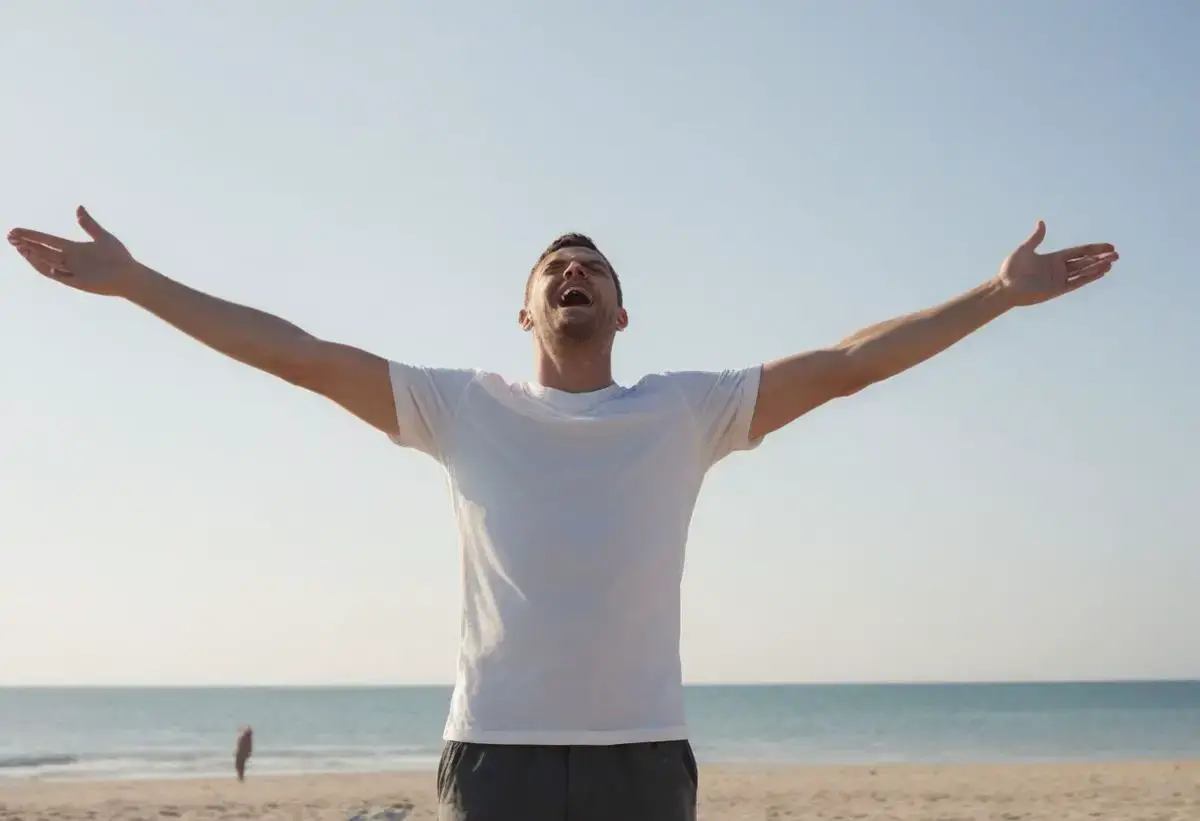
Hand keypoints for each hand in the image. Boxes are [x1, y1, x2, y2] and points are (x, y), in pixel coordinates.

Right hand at [7, 206, 141, 296]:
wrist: (130, 275)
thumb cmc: (119, 257)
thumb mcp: (102, 236)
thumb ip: (88, 224)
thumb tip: (78, 207)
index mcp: (74, 249)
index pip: (48, 240)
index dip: (32, 235)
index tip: (16, 230)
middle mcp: (70, 260)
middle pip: (43, 250)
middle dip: (26, 244)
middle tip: (10, 237)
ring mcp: (72, 271)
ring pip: (46, 261)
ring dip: (32, 254)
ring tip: (19, 245)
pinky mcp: (76, 281)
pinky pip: (56, 274)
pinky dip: (45, 267)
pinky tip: (35, 258)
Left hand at [996, 220, 1118, 307]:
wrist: (1004, 287)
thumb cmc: (1011, 269)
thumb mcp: (1024, 249)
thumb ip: (1036, 238)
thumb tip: (1041, 222)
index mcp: (1053, 259)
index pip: (1078, 252)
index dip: (1093, 249)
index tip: (1108, 246)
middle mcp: (1059, 269)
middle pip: (1084, 262)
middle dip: (1100, 258)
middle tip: (1117, 254)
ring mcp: (1059, 280)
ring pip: (1083, 272)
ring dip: (1098, 267)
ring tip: (1113, 262)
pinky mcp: (1057, 289)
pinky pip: (1077, 283)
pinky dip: (1089, 277)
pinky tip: (1101, 272)